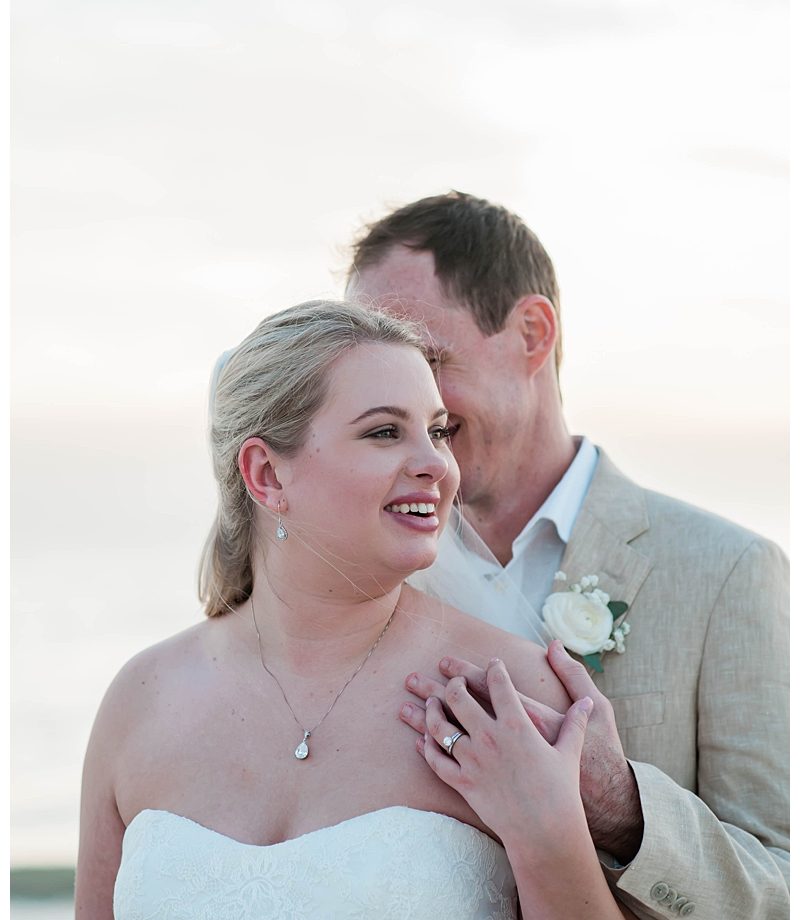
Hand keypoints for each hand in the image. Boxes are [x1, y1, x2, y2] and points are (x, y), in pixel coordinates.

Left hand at [401, 641, 643, 861]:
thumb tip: (588, 702)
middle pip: (458, 697)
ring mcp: (473, 760)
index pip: (498, 683)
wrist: (545, 832)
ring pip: (439, 726)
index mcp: (517, 724)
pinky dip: (426, 747)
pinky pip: (436, 761)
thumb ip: (576, 723)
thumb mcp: (570, 752)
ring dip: (431, 710)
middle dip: (453, 683)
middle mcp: (490, 737)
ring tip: (430, 702)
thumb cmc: (561, 792)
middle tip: (454, 679)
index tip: (492, 663)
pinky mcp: (463, 782)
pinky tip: (422, 739)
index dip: (493, 668)